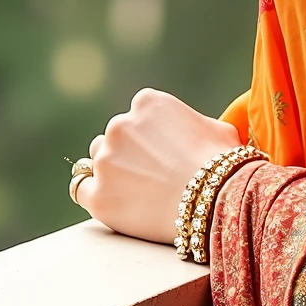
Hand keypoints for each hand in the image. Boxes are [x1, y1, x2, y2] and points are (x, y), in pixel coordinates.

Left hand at [73, 88, 240, 244]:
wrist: (215, 201)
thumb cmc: (223, 164)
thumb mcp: (218, 129)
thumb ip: (196, 125)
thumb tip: (199, 134)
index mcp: (148, 103)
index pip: (137, 116)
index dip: (150, 136)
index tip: (162, 153)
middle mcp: (120, 125)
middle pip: (114, 137)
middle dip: (129, 153)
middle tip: (152, 175)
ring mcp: (106, 160)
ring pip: (96, 161)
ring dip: (111, 171)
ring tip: (137, 191)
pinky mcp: (98, 195)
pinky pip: (82, 191)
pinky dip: (96, 195)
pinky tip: (114, 202)